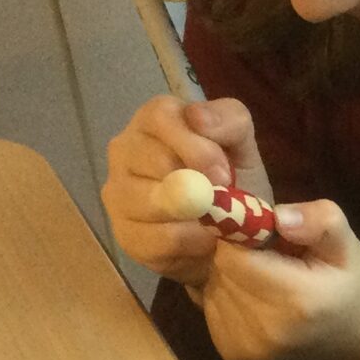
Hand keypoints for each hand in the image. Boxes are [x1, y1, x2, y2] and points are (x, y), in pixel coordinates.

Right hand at [103, 96, 272, 285]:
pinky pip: (159, 238)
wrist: (232, 237)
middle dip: (199, 184)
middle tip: (224, 199)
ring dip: (197, 217)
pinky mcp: (123, 234)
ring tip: (214, 219)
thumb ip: (230, 119)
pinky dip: (191, 242)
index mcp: (154, 119)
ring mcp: (117, 192)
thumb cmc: (233, 182)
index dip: (194, 146)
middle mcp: (125, 149)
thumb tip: (197, 118)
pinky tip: (201, 239)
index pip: (159, 117)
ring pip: (154, 202)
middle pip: (154, 160)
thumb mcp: (242, 145)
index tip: (223, 173)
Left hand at [200, 200, 359, 359]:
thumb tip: (279, 217)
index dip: (240, 234)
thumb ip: (320, 221)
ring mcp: (246, 349)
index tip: (263, 232)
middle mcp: (265, 331)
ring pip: (211, 288)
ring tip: (267, 278)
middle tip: (270, 255)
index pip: (231, 255)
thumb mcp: (348, 244)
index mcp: (295, 300)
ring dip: (231, 276)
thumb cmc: (354, 286)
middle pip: (219, 271)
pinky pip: (213, 308)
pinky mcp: (235, 357)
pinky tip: (257, 298)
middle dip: (236, 254)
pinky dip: (229, 296)